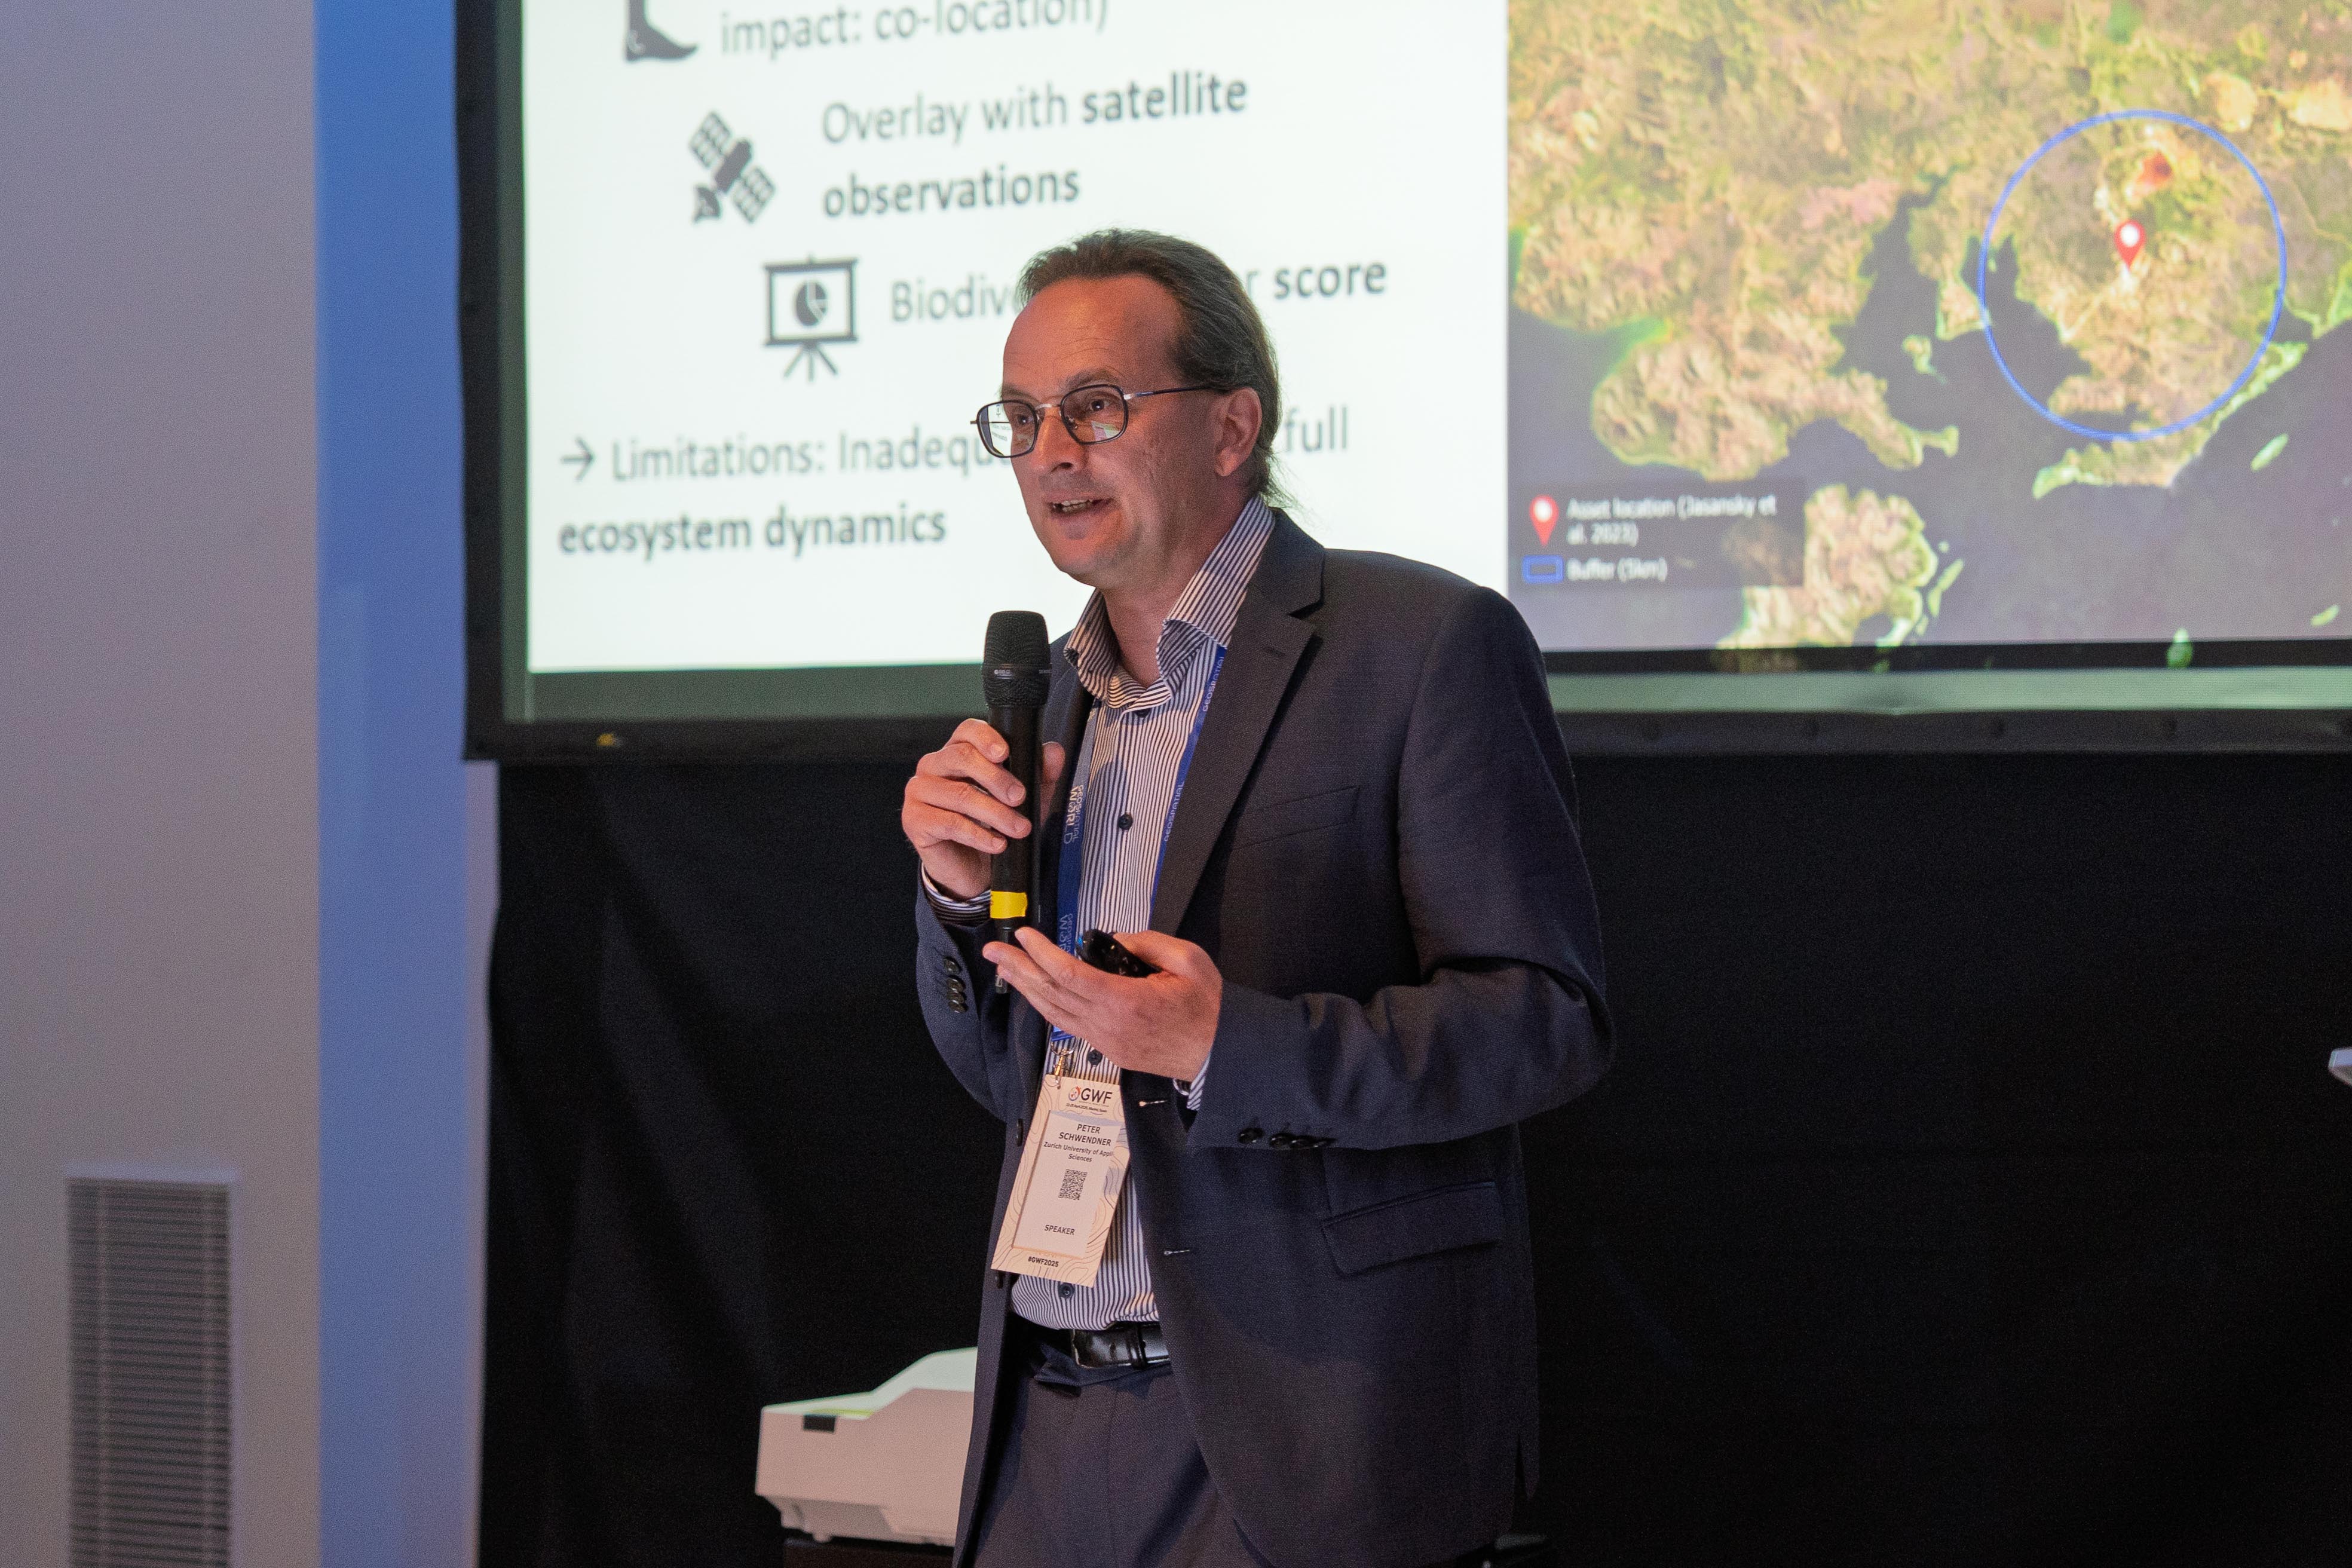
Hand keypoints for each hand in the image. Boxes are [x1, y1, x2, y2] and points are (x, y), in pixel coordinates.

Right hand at [902, 720, 1066, 899]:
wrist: (973, 868)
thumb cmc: (994, 824)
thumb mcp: (1026, 799)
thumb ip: (1040, 774)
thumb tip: (1054, 752)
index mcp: (958, 750)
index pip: (967, 731)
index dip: (986, 738)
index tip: (1005, 754)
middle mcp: (933, 765)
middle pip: (962, 757)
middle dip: (997, 779)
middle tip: (1020, 797)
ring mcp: (919, 791)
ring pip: (959, 794)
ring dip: (995, 813)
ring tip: (1019, 829)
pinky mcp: (915, 820)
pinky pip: (949, 823)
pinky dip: (978, 835)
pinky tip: (997, 844)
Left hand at [983, 928, 1221, 1080]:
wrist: (1218, 1055)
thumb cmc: (1208, 1009)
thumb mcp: (1189, 962)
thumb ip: (1149, 944)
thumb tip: (1117, 939)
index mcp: (1125, 1001)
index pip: (1069, 974)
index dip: (1042, 953)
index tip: (1024, 934)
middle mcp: (1107, 1025)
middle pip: (1051, 994)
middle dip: (1019, 969)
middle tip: (994, 950)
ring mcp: (1105, 1041)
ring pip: (1054, 1013)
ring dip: (1026, 989)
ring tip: (1005, 969)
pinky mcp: (1108, 1049)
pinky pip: (1068, 1025)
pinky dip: (1047, 1006)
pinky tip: (1037, 993)